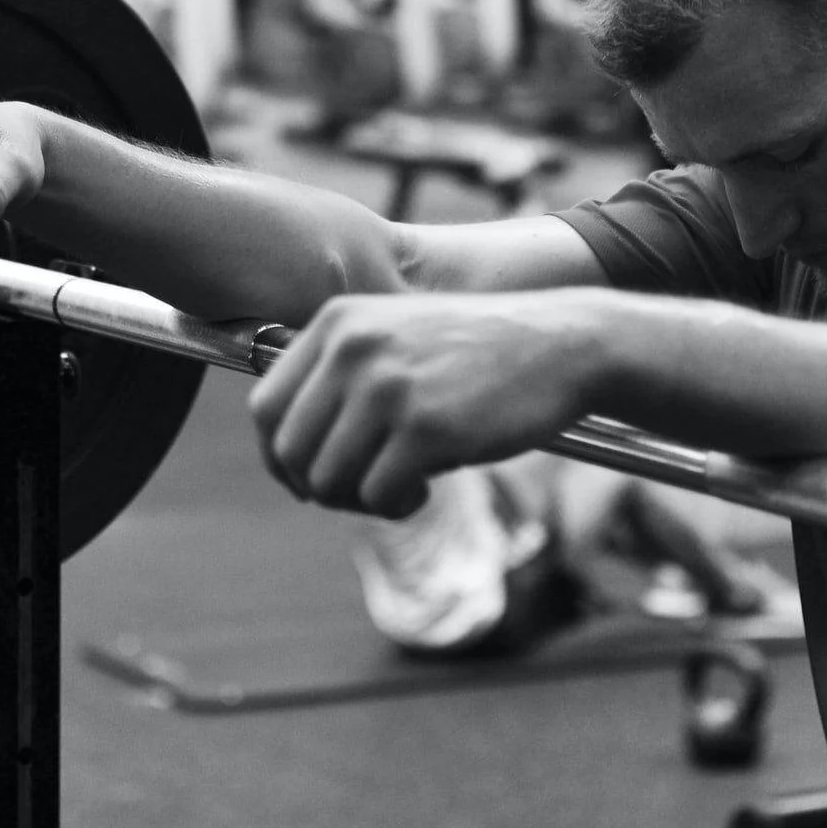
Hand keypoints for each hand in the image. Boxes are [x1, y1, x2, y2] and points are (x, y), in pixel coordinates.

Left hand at [247, 288, 612, 517]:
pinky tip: (425, 490)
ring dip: (360, 500)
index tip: (309, 478)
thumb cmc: (478, 352)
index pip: (264, 408)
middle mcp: (354, 348)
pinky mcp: (427, 427)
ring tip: (400, 488)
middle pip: (290, 452)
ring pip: (328, 480)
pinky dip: (396, 505)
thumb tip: (281, 453)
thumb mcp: (394, 337)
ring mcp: (389, 386)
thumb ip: (337, 376)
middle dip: (320, 487)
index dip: (278, 458)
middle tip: (363, 490)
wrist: (562, 345)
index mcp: (337, 322)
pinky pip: (378, 494)